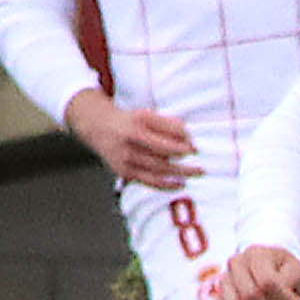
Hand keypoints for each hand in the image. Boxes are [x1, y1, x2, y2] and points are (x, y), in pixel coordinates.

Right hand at [68, 91, 201, 189]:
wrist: (99, 127)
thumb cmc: (130, 121)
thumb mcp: (147, 115)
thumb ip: (168, 124)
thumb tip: (188, 137)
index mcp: (137, 124)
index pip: (164, 136)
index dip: (182, 143)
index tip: (195, 148)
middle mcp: (130, 141)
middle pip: (162, 154)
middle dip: (183, 161)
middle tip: (201, 165)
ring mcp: (125, 158)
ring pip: (156, 169)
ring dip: (179, 173)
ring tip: (195, 174)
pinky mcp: (123, 171)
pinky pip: (148, 180)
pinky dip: (165, 184)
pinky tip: (179, 183)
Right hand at [217, 243, 299, 299]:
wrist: (273, 273)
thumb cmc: (287, 273)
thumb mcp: (299, 270)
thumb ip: (294, 277)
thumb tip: (282, 288)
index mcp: (256, 253)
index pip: (267, 282)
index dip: (283, 299)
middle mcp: (236, 263)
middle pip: (249, 296)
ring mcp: (225, 281)